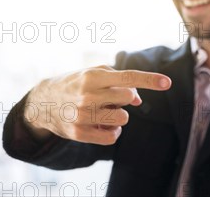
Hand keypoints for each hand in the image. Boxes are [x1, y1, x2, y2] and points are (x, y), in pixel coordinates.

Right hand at [23, 65, 171, 144]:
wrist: (42, 103)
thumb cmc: (75, 84)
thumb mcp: (94, 74)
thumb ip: (120, 81)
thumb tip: (139, 99)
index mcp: (92, 77)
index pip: (128, 78)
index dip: (150, 80)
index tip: (167, 83)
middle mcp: (87, 95)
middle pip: (128, 98)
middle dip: (125, 97)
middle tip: (110, 97)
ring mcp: (82, 116)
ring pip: (123, 118)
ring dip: (119, 115)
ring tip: (104, 111)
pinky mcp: (79, 133)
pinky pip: (112, 137)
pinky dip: (113, 132)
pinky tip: (103, 125)